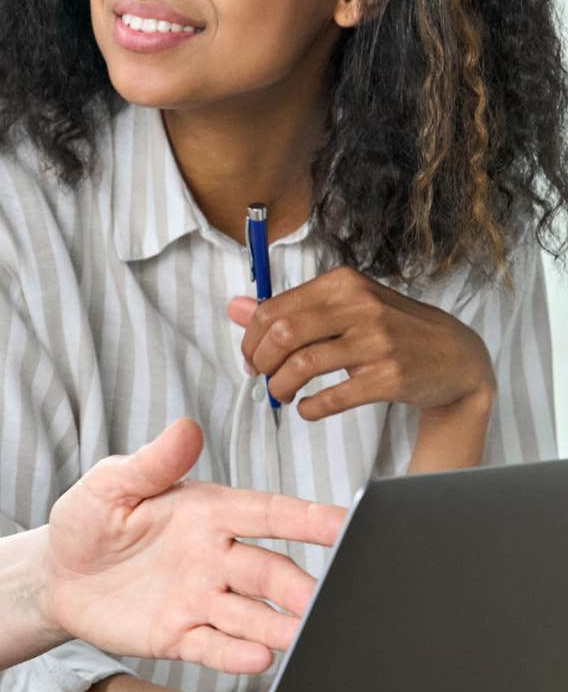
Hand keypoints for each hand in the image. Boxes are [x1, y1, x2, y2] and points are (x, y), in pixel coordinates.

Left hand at [44, 419, 346, 674]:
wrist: (56, 573)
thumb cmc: (88, 519)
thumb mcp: (110, 484)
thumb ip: (151, 462)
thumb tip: (187, 427)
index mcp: (207, 512)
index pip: (267, 513)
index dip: (307, 518)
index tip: (346, 523)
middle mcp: (215, 557)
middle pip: (270, 572)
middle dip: (299, 586)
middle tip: (322, 599)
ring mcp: (201, 599)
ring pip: (252, 614)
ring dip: (279, 625)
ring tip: (300, 634)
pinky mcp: (180, 635)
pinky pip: (214, 646)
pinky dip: (235, 654)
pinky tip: (258, 657)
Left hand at [228, 266, 492, 420]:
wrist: (457, 355)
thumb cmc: (391, 328)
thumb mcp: (344, 307)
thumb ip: (290, 308)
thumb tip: (234, 308)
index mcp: (343, 283)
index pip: (273, 309)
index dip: (251, 338)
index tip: (251, 358)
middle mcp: (360, 306)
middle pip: (282, 334)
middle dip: (261, 361)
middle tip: (262, 377)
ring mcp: (377, 341)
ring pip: (302, 364)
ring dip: (280, 386)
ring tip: (282, 394)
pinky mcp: (389, 377)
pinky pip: (332, 397)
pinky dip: (309, 408)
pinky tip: (307, 409)